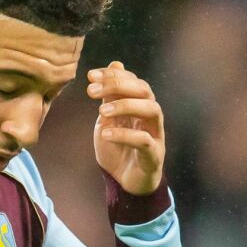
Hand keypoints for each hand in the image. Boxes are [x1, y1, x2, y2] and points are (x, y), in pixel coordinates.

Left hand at [87, 61, 164, 195]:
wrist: (125, 183)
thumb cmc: (118, 149)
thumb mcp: (108, 119)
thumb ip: (111, 95)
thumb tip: (115, 63)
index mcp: (140, 106)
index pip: (133, 81)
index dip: (114, 75)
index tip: (90, 76)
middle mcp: (151, 117)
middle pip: (145, 90)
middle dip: (119, 85)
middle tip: (92, 91)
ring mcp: (156, 135)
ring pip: (152, 109)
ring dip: (126, 106)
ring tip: (102, 111)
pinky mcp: (154, 156)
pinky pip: (144, 141)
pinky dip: (125, 135)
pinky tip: (106, 134)